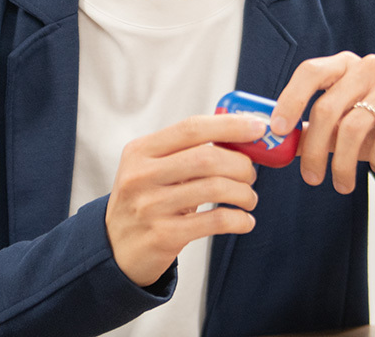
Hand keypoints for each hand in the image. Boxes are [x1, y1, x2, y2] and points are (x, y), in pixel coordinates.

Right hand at [105, 114, 263, 286]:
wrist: (115, 249)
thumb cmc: (146, 201)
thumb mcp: (152, 169)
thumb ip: (186, 152)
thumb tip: (240, 136)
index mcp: (141, 150)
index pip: (191, 128)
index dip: (230, 126)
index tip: (258, 128)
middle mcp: (141, 175)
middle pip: (207, 158)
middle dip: (241, 165)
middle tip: (251, 174)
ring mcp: (150, 206)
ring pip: (214, 188)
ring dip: (244, 193)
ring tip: (249, 199)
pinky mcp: (163, 236)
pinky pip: (214, 221)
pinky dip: (239, 220)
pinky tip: (244, 221)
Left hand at [270, 51, 374, 193]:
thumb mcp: (344, 124)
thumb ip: (314, 129)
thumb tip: (277, 145)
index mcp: (345, 65)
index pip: (310, 72)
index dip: (290, 100)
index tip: (277, 130)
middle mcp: (368, 68)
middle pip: (327, 108)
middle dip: (314, 148)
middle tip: (311, 178)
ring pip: (353, 127)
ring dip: (343, 164)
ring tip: (342, 185)